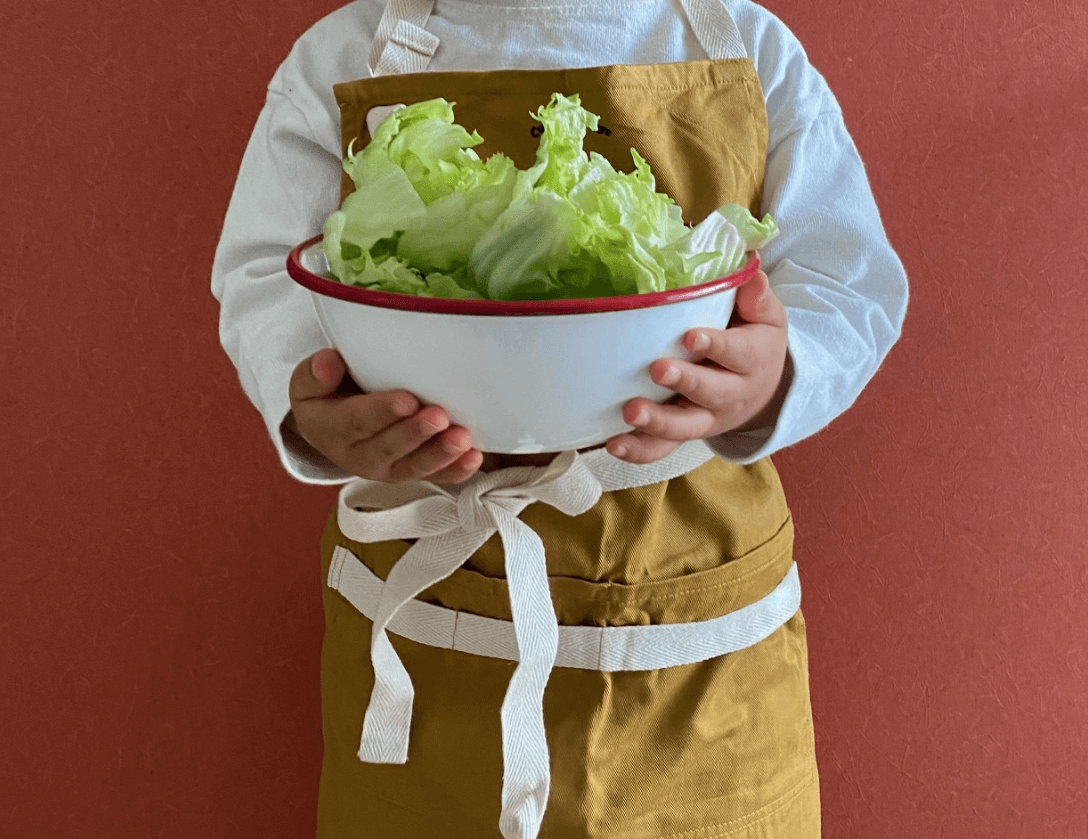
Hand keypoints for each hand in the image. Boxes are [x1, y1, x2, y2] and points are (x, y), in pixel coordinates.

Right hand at [288, 349, 482, 482]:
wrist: (331, 426)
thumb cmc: (327, 395)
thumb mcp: (309, 382)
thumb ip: (315, 373)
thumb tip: (328, 362)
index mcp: (330, 430)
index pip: (356, 422)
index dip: (381, 412)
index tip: (406, 400)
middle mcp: (358, 456)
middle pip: (388, 448)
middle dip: (416, 434)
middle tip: (439, 417)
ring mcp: (387, 469)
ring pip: (414, 467)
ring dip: (440, 454)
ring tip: (462, 439)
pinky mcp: (411, 473)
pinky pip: (434, 477)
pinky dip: (456, 470)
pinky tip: (474, 458)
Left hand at [605, 270, 788, 463]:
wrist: (765, 390)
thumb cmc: (755, 342)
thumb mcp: (766, 318)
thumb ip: (756, 299)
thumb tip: (751, 274)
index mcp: (751, 361)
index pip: (736, 353)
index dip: (715, 345)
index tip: (692, 336)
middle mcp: (730, 395)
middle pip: (710, 394)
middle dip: (684, 383)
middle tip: (657, 369)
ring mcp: (705, 419)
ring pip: (683, 427)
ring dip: (656, 422)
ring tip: (630, 412)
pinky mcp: (683, 433)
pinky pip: (662, 448)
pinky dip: (639, 449)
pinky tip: (614, 444)